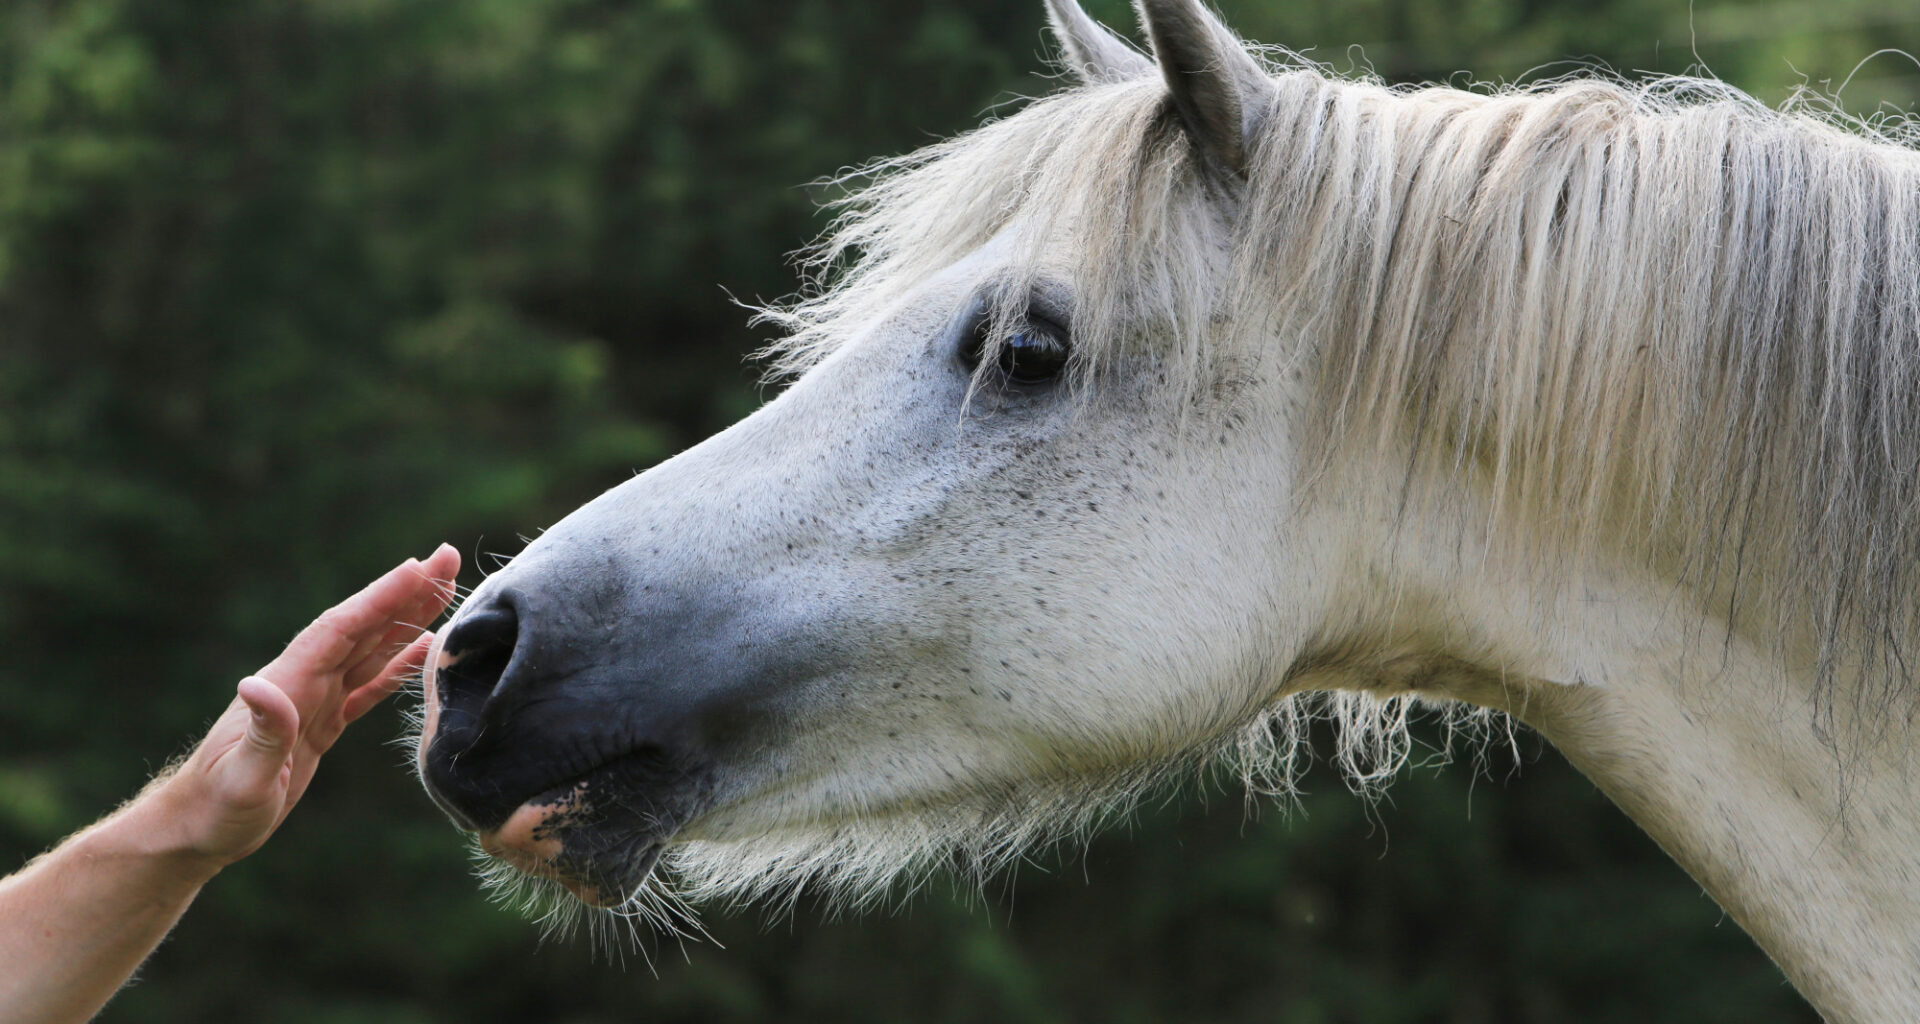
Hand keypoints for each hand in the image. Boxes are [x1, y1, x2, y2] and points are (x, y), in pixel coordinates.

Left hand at [149, 545, 460, 868]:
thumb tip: (260, 683)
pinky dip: (398, 664)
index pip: (341, 630)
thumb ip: (262, 731)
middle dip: (405, 592)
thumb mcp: (241, 776)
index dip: (380, 598)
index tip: (418, 568)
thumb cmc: (215, 808)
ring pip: (370, 648)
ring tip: (445, 590)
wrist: (198, 829)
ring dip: (407, 618)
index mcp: (287, 685)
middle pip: (363, 627)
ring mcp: (314, 700)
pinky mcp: (322, 722)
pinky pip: (368, 684)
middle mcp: (302, 682)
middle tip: (447, 559)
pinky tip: (424, 649)